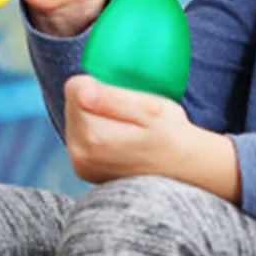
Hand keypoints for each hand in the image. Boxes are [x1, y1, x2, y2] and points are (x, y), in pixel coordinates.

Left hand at [63, 75, 239, 199]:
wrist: (182, 169)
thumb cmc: (171, 135)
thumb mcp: (149, 109)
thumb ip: (111, 98)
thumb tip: (78, 88)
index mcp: (93, 135)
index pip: (75, 89)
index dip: (99, 85)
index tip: (123, 97)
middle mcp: (79, 154)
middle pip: (72, 105)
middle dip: (95, 101)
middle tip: (129, 112)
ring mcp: (80, 165)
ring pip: (75, 120)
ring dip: (95, 117)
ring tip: (126, 127)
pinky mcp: (83, 170)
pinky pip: (79, 137)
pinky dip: (95, 132)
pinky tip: (118, 139)